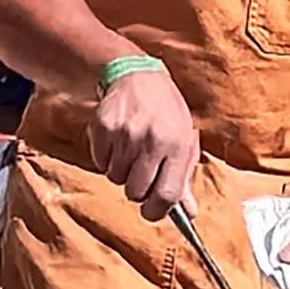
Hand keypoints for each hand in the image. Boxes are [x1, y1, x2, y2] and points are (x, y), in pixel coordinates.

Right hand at [87, 69, 199, 220]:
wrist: (137, 75)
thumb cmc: (166, 113)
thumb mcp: (184, 141)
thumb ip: (184, 178)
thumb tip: (188, 213)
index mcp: (178, 145)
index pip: (167, 195)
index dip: (157, 210)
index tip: (152, 211)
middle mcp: (152, 140)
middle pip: (136, 192)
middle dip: (137, 190)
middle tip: (141, 172)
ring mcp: (126, 133)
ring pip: (116, 178)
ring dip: (122, 172)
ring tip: (131, 150)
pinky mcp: (103, 127)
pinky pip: (100, 162)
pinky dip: (107, 158)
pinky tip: (118, 141)